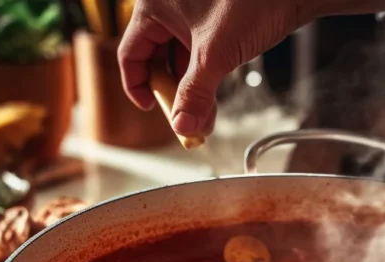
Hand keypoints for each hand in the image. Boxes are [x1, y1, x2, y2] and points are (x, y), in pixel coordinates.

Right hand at [118, 1, 384, 136]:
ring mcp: (192, 12)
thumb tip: (182, 126)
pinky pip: (198, 52)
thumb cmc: (254, 0)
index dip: (138, 87)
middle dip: (171, 93)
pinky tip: (213, 99)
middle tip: (183, 118)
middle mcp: (169, 5)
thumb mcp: (217, 53)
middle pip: (155, 59)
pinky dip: (204, 76)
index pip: (130, 54)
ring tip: (203, 116)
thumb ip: (196, 93)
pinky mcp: (213, 19)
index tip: (151, 109)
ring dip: (190, 89)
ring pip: (180, 59)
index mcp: (155, 5)